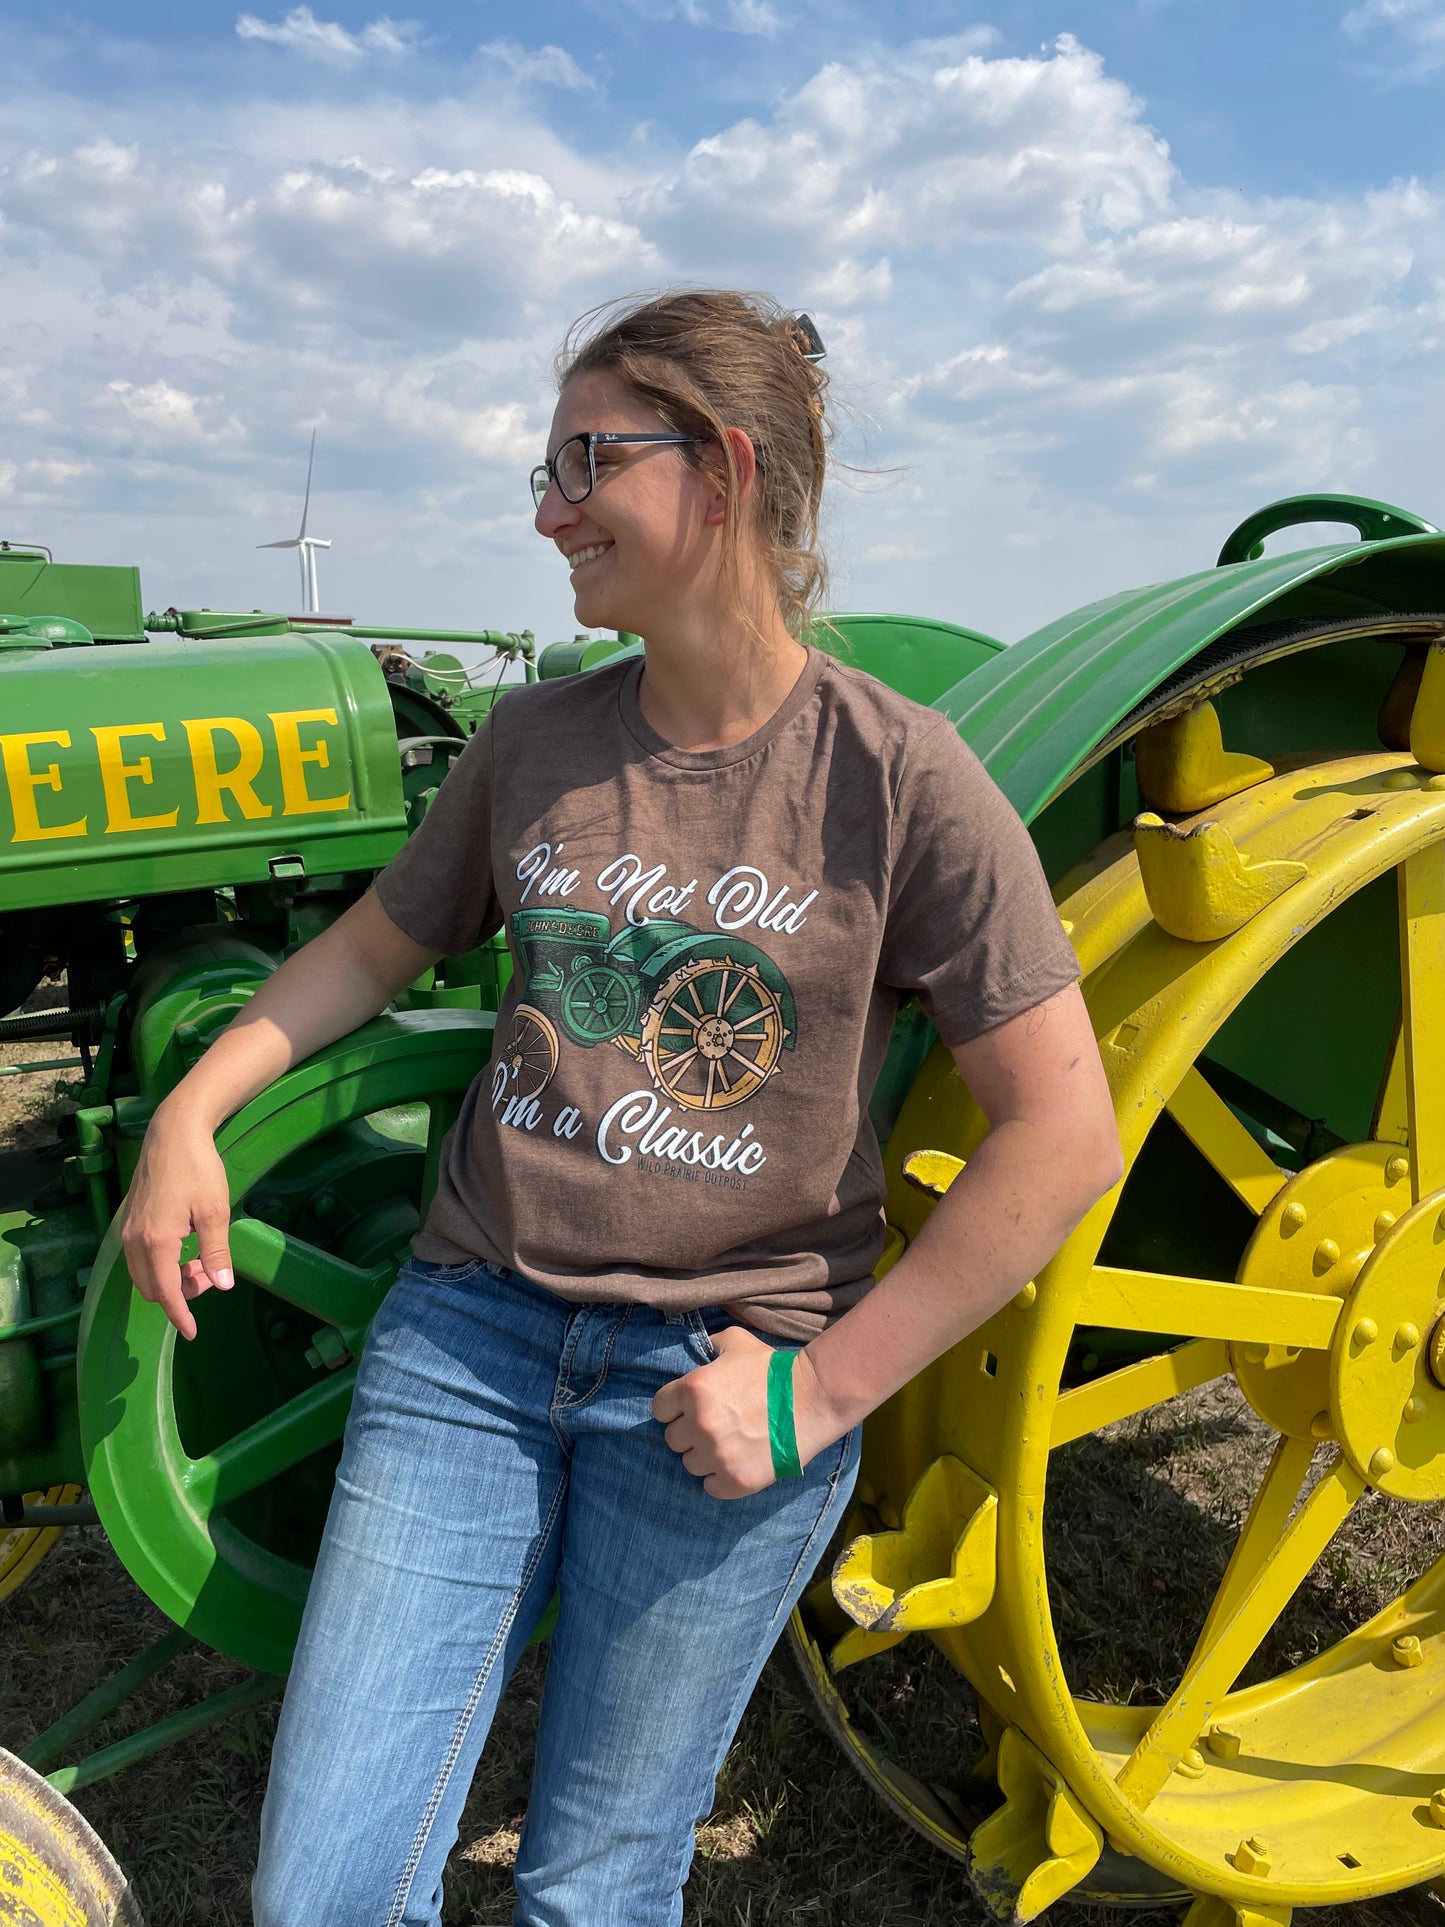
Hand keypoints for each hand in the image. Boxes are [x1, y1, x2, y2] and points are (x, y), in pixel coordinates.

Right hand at [119, 1101, 233, 1341]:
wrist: (173, 1132)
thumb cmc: (199, 1169)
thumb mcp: (215, 1212)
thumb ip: (216, 1253)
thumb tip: (223, 1286)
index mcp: (156, 1242)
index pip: (166, 1293)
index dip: (180, 1316)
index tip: (192, 1333)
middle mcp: (134, 1240)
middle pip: (151, 1288)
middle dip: (179, 1294)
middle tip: (210, 1275)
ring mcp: (128, 1229)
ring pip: (143, 1274)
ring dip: (169, 1279)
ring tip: (201, 1261)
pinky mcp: (130, 1219)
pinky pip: (139, 1257)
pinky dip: (160, 1264)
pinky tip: (185, 1247)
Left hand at [652, 1326, 833, 1499]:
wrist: (813, 1398)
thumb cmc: (774, 1369)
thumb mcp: (737, 1343)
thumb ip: (709, 1346)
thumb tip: (698, 1352)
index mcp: (694, 1389)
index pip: (660, 1410)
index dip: (675, 1408)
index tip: (691, 1409)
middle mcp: (699, 1424)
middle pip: (673, 1439)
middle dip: (690, 1432)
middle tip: (716, 1426)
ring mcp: (717, 1455)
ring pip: (690, 1464)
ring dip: (705, 1456)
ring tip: (729, 1444)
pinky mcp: (736, 1480)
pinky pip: (710, 1487)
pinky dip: (720, 1478)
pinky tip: (736, 1463)